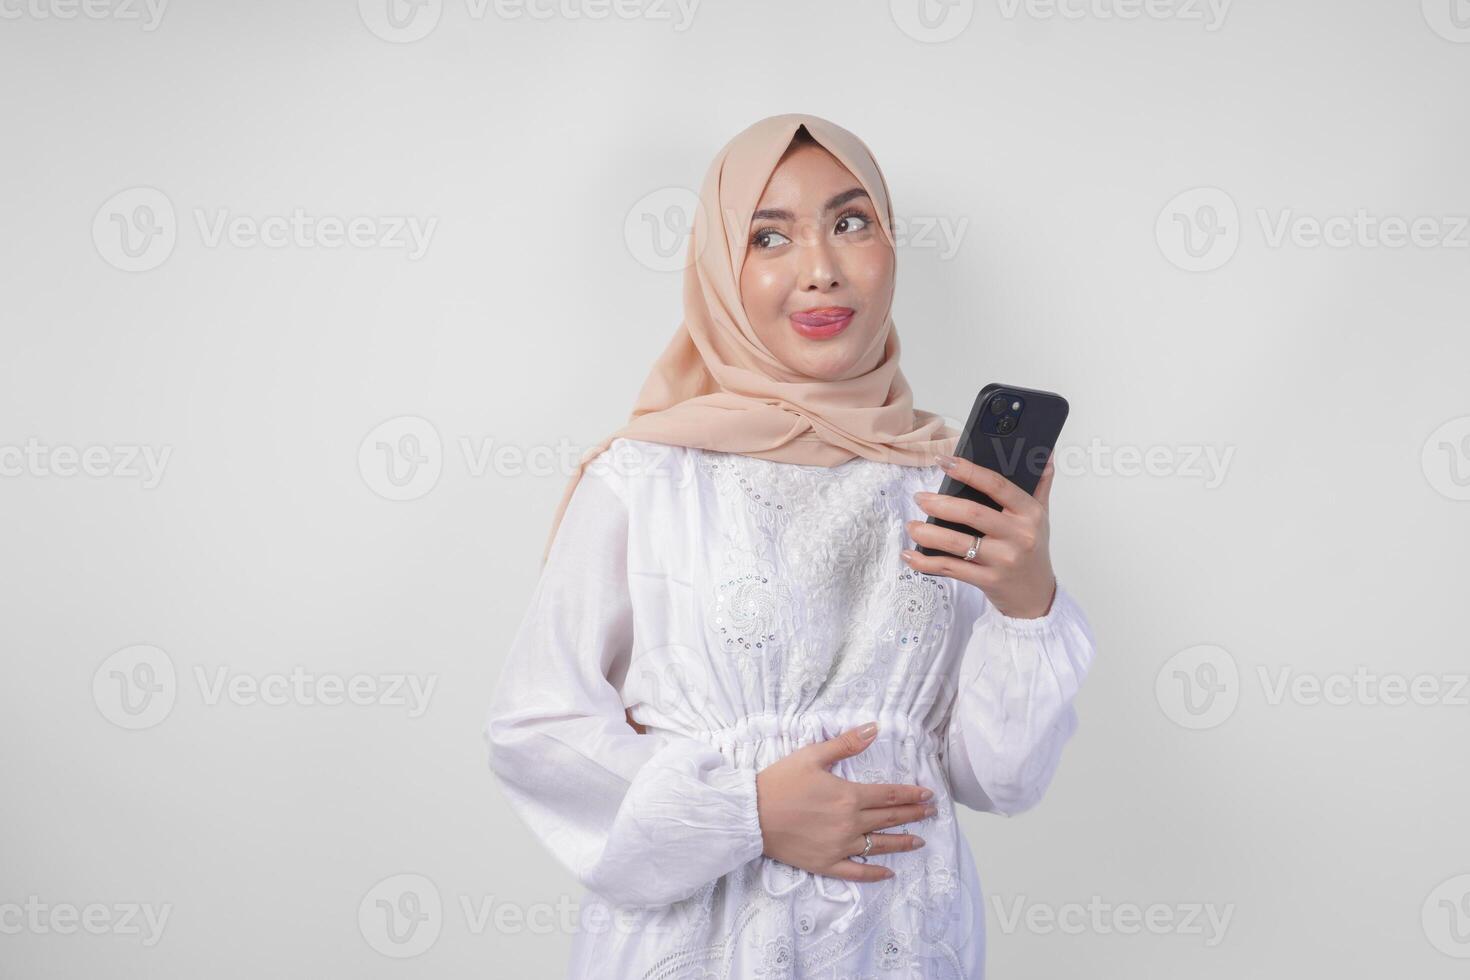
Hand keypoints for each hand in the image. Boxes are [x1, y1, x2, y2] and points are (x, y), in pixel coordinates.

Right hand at [754, 722, 934, 882]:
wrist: (751, 815)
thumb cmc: (780, 782)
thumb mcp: (812, 755)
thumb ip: (846, 743)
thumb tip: (874, 728)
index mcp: (849, 796)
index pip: (889, 794)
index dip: (911, 794)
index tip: (928, 795)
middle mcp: (850, 823)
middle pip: (889, 818)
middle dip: (913, 814)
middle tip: (931, 813)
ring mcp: (840, 847)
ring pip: (879, 845)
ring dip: (902, 842)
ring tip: (919, 841)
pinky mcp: (826, 864)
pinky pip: (857, 872)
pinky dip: (875, 874)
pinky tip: (889, 873)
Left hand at [902, 454, 1057, 618]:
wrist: (1036, 595)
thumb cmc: (1033, 549)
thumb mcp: (1041, 516)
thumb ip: (1040, 484)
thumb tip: (1043, 452)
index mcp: (1029, 513)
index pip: (997, 485)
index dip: (969, 471)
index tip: (944, 461)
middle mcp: (1019, 536)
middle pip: (972, 513)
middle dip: (940, 504)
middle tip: (919, 497)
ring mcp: (1003, 560)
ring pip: (957, 543)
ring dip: (928, 533)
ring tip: (911, 525)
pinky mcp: (988, 581)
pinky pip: (951, 569)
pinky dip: (926, 563)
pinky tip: (910, 555)